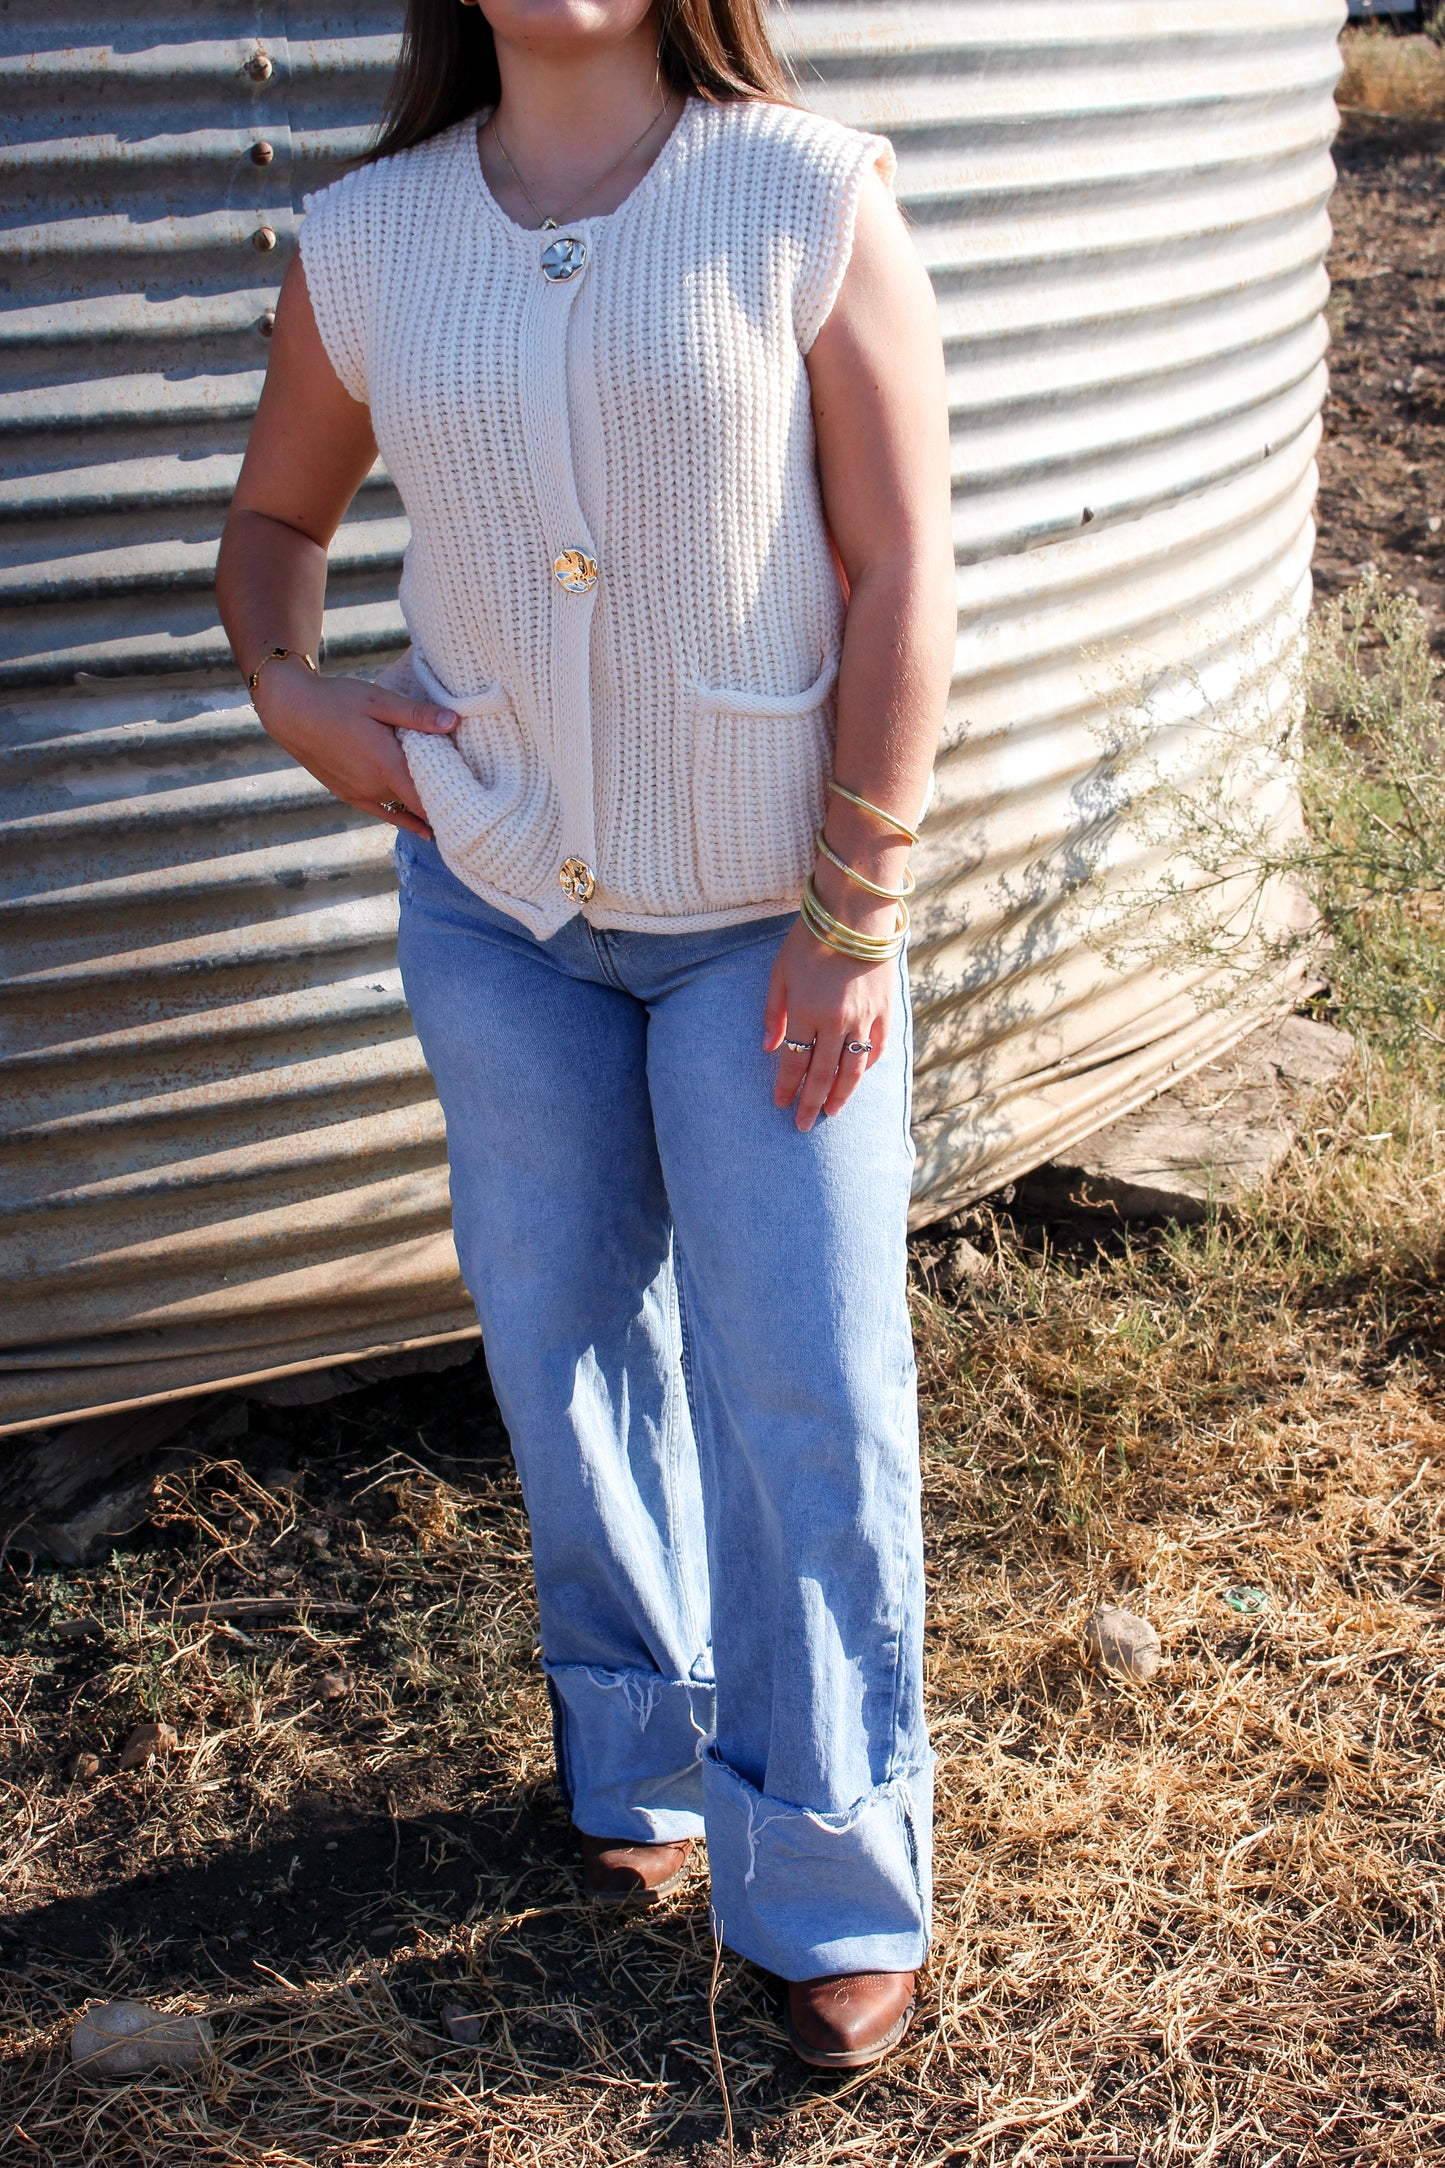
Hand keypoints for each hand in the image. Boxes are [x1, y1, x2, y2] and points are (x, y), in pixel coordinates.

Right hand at [252, 658, 458, 836]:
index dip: (456, 804)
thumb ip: (417, 715)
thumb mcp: (379, 701)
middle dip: (446, 804)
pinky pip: (384, 814)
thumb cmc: (336, 700)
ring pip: (404, 809)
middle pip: (420, 804)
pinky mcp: (349, 795)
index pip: (430, 797)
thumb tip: (454, 722)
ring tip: (457, 815)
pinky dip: (406, 820)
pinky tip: (424, 830)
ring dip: (425, 808)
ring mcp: (360, 794)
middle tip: (477, 809)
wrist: (290, 711)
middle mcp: (375, 787)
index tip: (480, 805)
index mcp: (387, 764)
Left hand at [763, 916, 894, 1131]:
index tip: (780, 1105)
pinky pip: (877, 1048)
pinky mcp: (884, 1010)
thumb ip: (773, 1013)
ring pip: (852, 1069)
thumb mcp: (780, 973)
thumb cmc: (809, 940)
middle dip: (810, 1104)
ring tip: (831, 1113)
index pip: (794, 1062)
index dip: (786, 1087)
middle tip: (803, 1126)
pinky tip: (857, 1078)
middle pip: (821, 1075)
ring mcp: (863, 1018)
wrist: (855, 914)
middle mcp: (835, 1021)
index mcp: (806, 1012)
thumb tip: (769, 1048)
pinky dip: (867, 1066)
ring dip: (840, 1095)